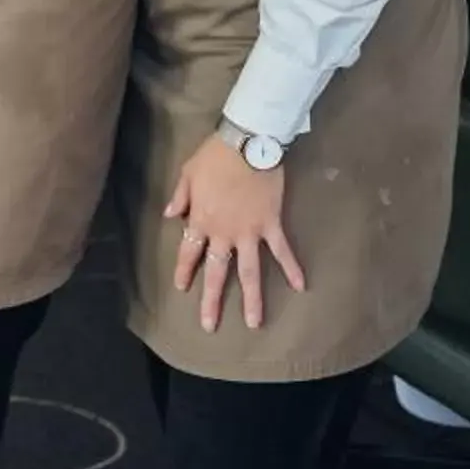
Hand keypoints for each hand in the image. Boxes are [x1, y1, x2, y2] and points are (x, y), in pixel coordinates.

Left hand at [165, 135, 304, 332]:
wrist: (247, 143)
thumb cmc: (215, 156)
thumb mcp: (187, 173)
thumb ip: (179, 197)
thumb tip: (169, 215)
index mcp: (200, 220)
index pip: (189, 252)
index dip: (185, 270)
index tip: (182, 288)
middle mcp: (223, 232)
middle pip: (216, 271)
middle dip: (212, 299)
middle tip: (209, 325)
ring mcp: (249, 232)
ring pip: (249, 271)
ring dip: (252, 298)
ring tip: (255, 323)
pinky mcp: (271, 225)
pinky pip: (282, 251)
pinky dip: (291, 268)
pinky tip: (300, 286)